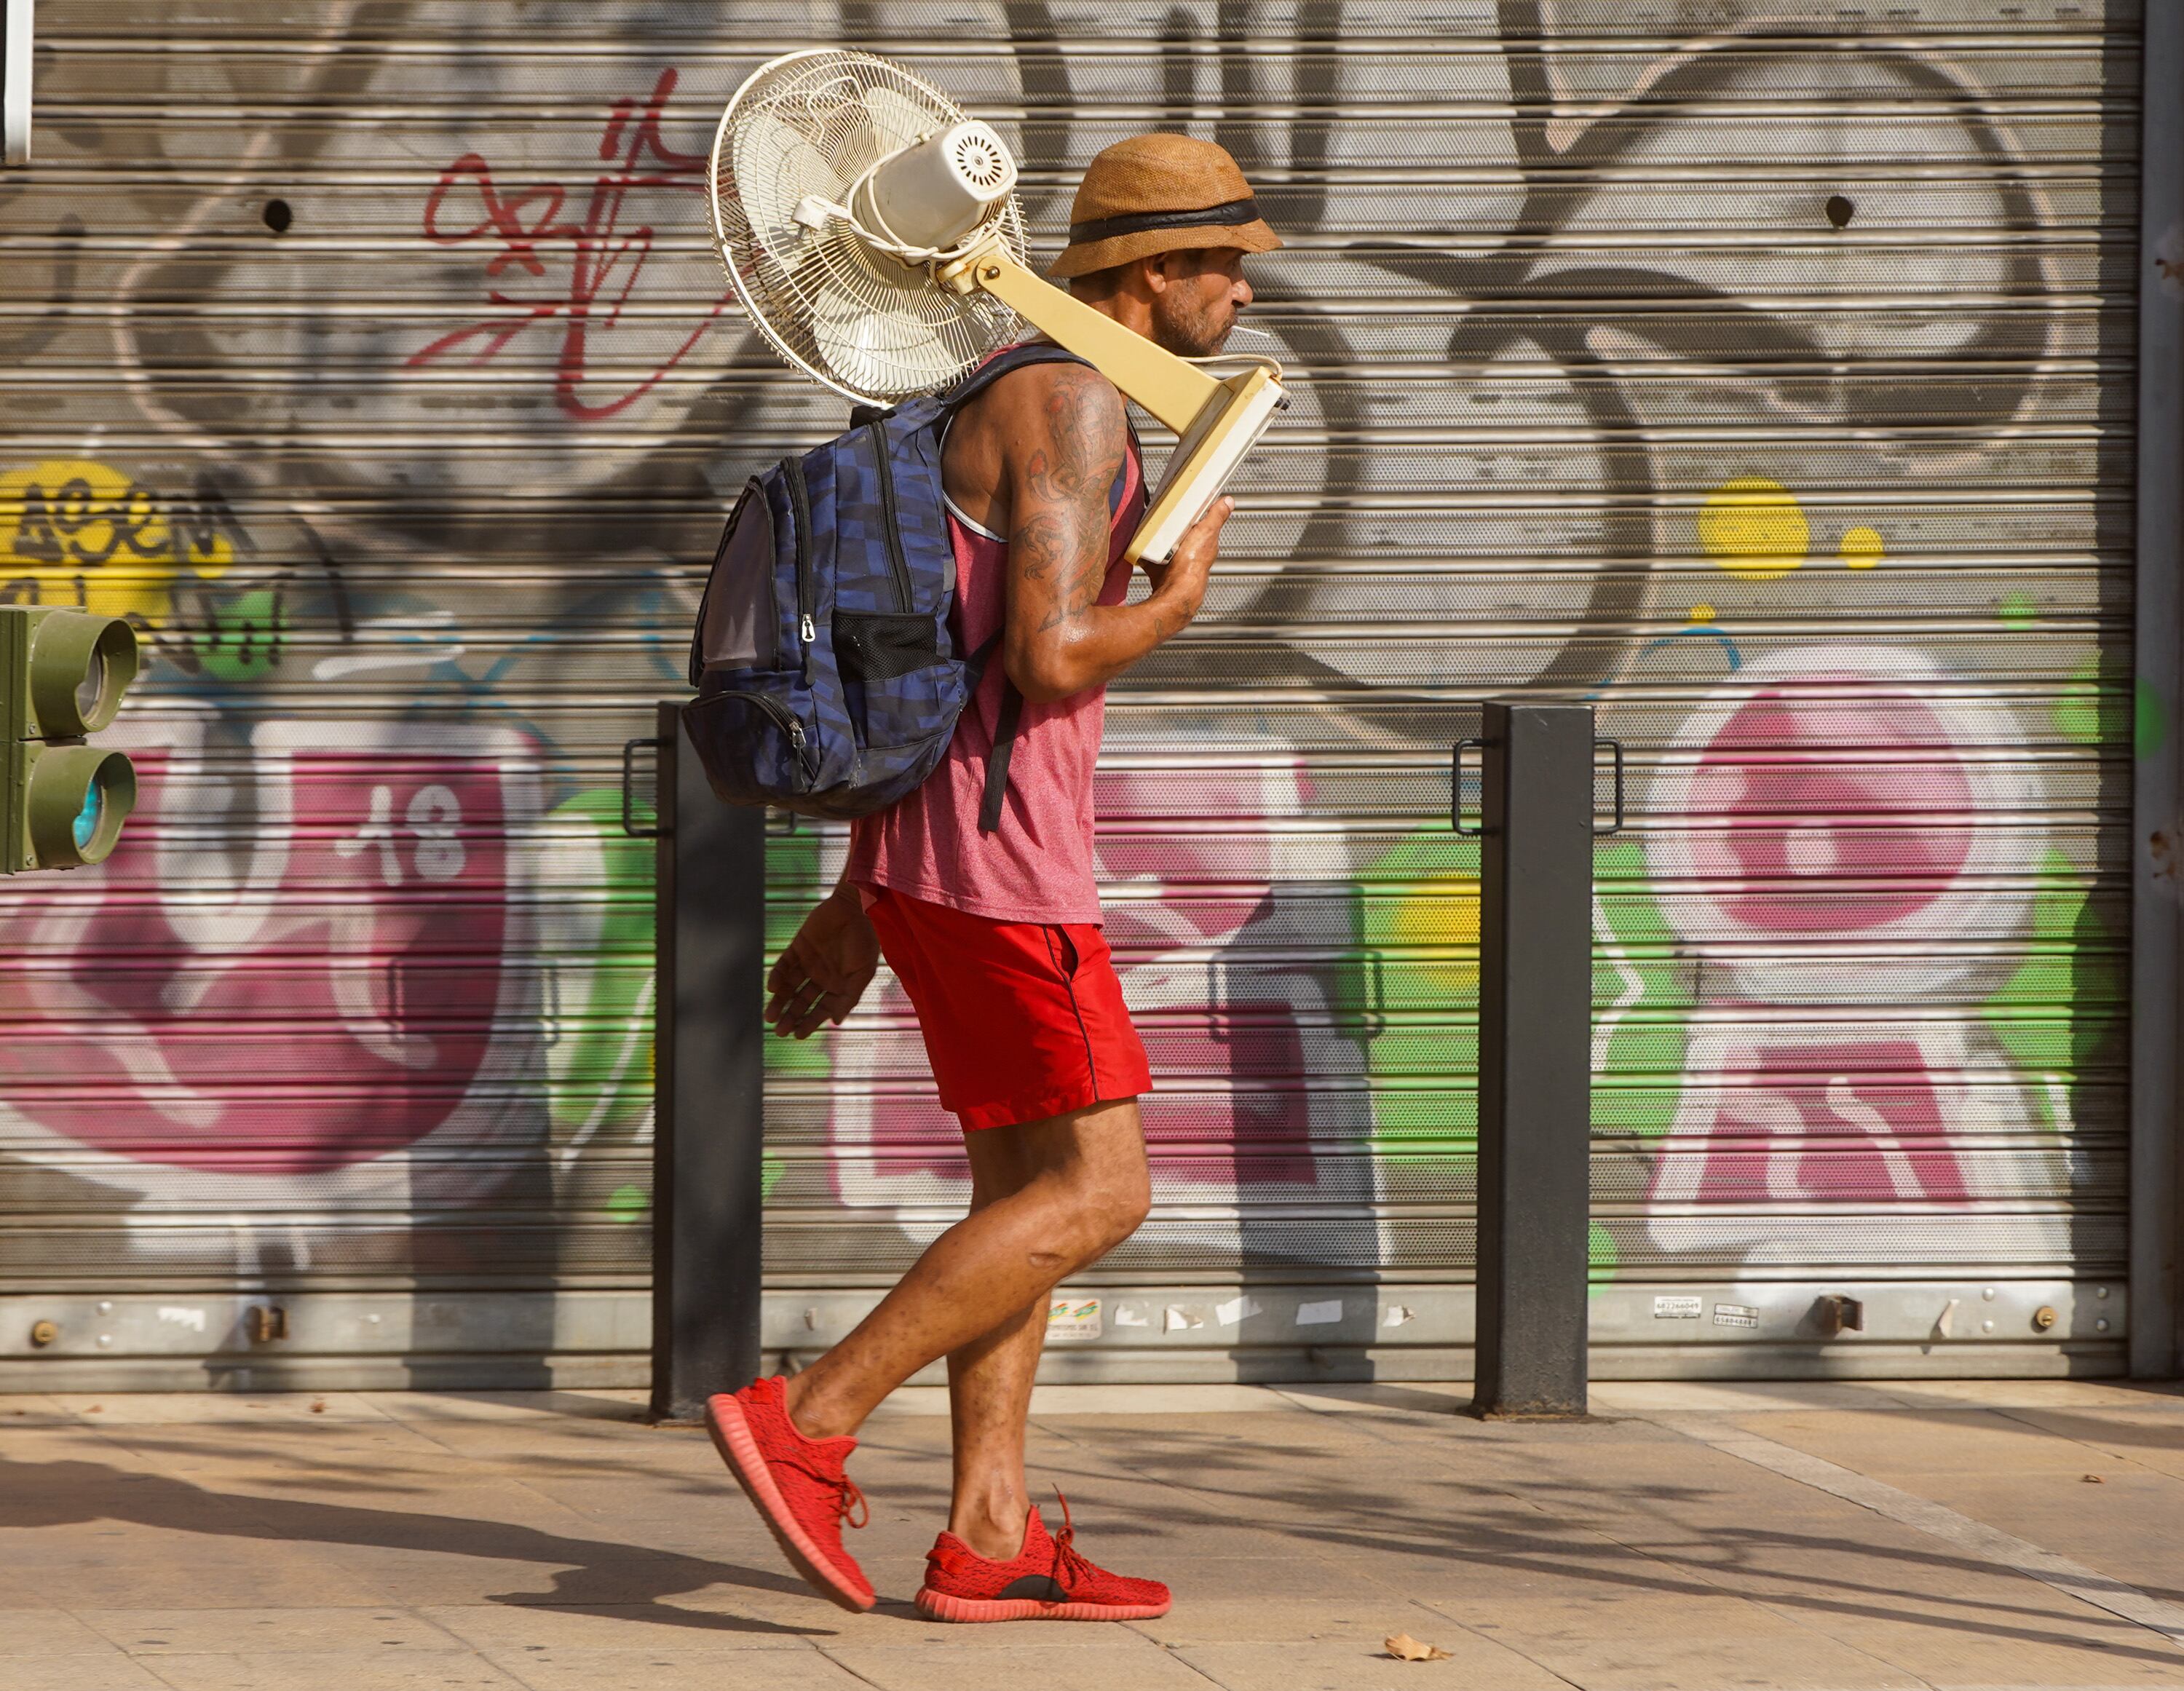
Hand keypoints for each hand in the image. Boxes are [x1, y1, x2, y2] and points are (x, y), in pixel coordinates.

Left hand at [765, 886, 879, 1038]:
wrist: (856, 908)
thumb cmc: (865, 940)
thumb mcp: (863, 973)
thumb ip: (850, 997)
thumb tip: (836, 1022)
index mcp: (838, 985)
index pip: (821, 1009)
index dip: (810, 1022)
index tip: (798, 1035)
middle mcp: (821, 977)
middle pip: (802, 1002)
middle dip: (790, 1017)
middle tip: (778, 1032)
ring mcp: (808, 963)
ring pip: (790, 987)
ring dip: (780, 1002)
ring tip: (770, 1016)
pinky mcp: (798, 947)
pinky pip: (784, 965)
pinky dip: (777, 977)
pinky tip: (773, 989)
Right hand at [1138, 495, 1232, 626]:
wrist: (1175, 592)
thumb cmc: (1192, 566)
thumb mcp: (1207, 532)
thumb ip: (1217, 516)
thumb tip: (1228, 502)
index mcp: (1205, 544)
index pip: (1203, 525)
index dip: (1196, 517)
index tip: (1187, 508)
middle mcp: (1192, 555)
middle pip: (1182, 536)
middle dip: (1173, 527)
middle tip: (1166, 518)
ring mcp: (1177, 564)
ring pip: (1167, 548)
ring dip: (1159, 541)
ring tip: (1154, 532)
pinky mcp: (1162, 572)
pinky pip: (1152, 560)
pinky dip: (1147, 555)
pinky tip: (1144, 551)